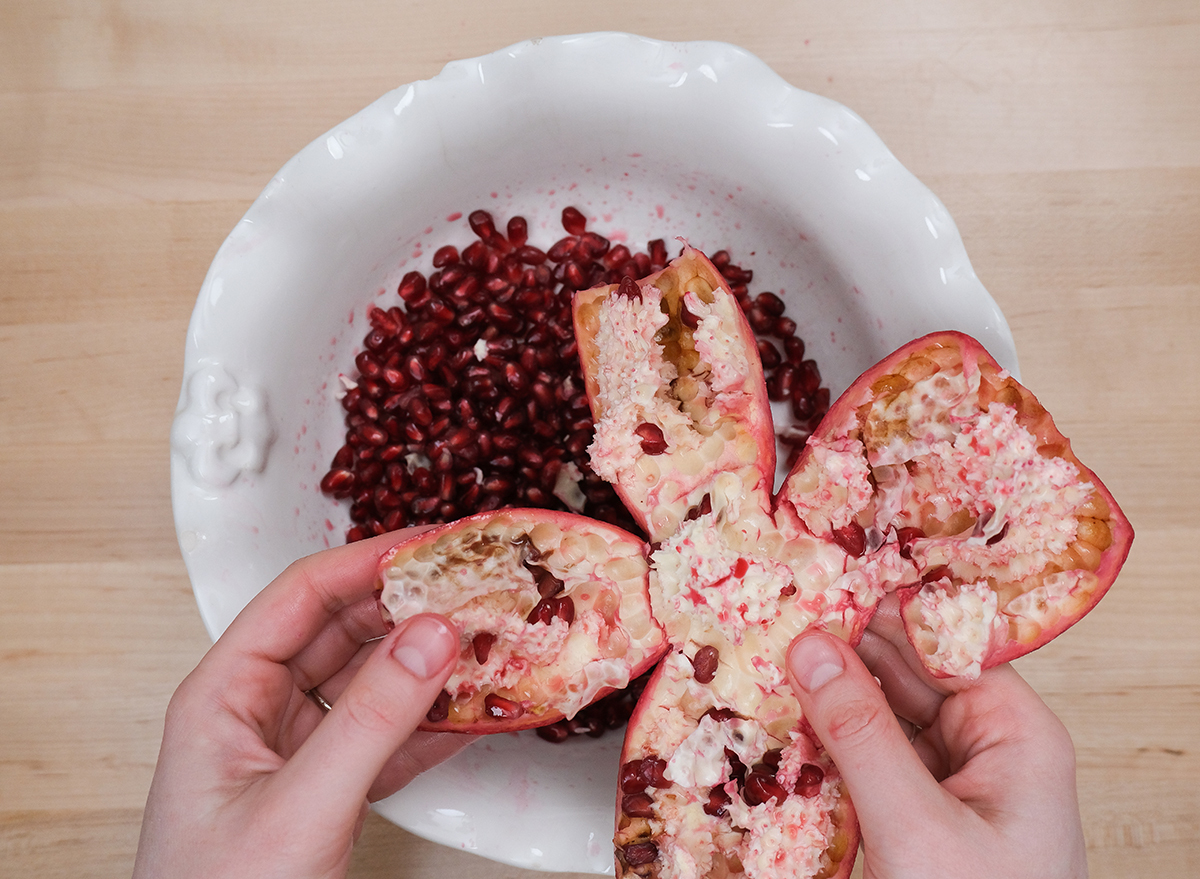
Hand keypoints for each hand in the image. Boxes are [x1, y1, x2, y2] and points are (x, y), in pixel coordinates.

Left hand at [134, 530, 470, 878]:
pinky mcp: (328, 789)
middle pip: (342, 630)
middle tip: (476, 588)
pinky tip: (473, 710)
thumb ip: (371, 719)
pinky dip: (432, 722)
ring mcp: (295, 751)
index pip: (302, 597)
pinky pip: (388, 736)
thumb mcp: (300, 806)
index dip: (369, 562)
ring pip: (371, 682)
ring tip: (487, 640)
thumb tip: (432, 636)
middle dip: (410, 608)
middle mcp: (257, 711)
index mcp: (224, 694)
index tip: (436, 545)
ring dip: (428, 664)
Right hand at [786, 597, 1087, 878]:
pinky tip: (780, 732)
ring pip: (877, 720)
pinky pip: (863, 765)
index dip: (879, 611)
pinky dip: (823, 750)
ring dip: (824, 702)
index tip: (815, 583)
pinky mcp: (911, 822)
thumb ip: (860, 732)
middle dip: (840, 653)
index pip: (942, 644)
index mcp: (1015, 735)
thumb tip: (811, 649)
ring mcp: (946, 790)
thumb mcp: (915, 826)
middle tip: (771, 621)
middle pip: (904, 677)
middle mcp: (985, 753)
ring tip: (763, 668)